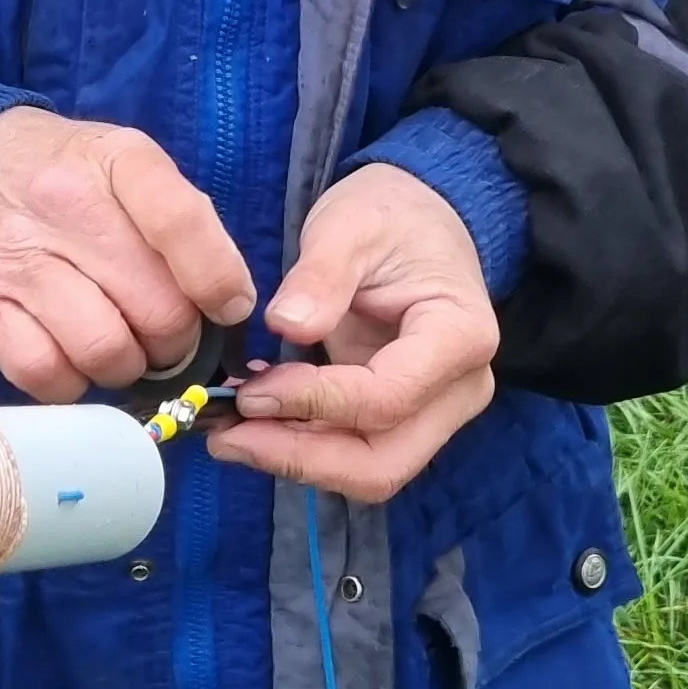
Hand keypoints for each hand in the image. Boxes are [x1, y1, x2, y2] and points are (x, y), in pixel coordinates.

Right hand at [0, 108, 252, 401]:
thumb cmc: (63, 177)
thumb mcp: (126, 165)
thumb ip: (182, 222)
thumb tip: (229, 302)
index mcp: (116, 159)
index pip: (182, 224)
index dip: (218, 281)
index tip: (228, 306)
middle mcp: (64, 204)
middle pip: (155, 308)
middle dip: (175, 339)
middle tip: (163, 334)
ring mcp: (16, 258)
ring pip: (105, 349)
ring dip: (126, 366)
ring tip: (119, 346)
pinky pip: (45, 373)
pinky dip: (71, 383)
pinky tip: (73, 360)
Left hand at [211, 163, 497, 504]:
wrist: (420, 219)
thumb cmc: (392, 216)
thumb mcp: (351, 224)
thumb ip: (322, 275)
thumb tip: (287, 325)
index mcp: (459, 337)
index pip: (387, 398)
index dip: (315, 402)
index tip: (252, 390)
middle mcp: (459, 389)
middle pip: (384, 463)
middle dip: (302, 458)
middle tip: (228, 437)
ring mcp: (433, 411)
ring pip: (368, 471)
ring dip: (296, 460)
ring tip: (229, 433)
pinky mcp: (400, 418)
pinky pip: (353, 451)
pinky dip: (301, 446)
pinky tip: (251, 422)